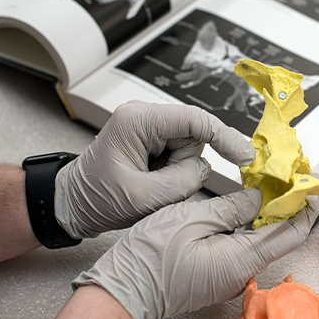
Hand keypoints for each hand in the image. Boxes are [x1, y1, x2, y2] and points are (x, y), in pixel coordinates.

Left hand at [55, 100, 255, 238]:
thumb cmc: (96, 199)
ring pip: (189, 146)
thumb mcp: (143, 198)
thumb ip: (184, 180)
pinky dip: (173, 171)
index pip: (195, 119)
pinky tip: (151, 180)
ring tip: (149, 184)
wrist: (73, 203)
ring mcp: (148, 125)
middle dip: (184, 165)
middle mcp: (144, 115)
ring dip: (177, 171)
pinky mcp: (152, 137)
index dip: (224, 137)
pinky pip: (180, 153)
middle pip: (193, 135)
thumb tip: (204, 167)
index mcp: (137, 121)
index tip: (245, 157)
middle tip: (158, 186)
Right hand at [72, 188, 318, 318]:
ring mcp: (230, 277)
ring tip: (273, 189)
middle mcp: (241, 274)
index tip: (313, 189)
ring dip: (270, 217)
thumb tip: (260, 198)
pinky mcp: (219, 275)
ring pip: (262, 243)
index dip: (305, 210)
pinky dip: (252, 228)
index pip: (289, 234)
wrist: (124, 287)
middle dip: (289, 209)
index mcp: (240, 260)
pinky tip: (248, 208)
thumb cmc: (151, 255)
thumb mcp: (194, 218)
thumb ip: (233, 207)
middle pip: (279, 239)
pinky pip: (245, 249)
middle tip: (292, 182)